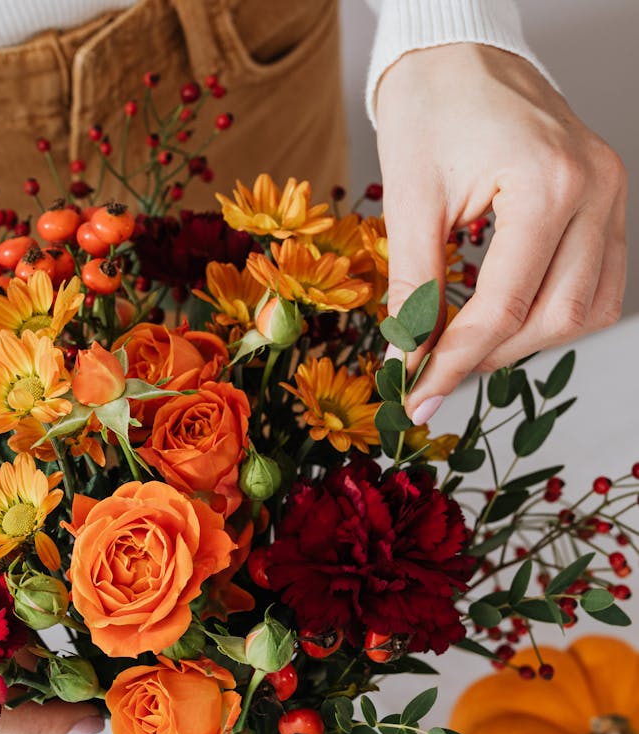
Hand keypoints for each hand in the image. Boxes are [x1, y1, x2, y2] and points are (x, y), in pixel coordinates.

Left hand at [375, 44, 627, 423]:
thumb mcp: (409, 201)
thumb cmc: (431, 111)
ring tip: (469, 341)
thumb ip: (412, 290)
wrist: (461, 54)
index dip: (454, 361)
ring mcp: (610, 195)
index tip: (417, 394)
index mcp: (546, 183)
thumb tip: (407, 362)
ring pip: (586, 311)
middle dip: (490, 355)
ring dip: (526, 341)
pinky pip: (597, 285)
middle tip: (435, 368)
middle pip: (555, 318)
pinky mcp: (607, 202)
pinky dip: (553, 314)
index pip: (503, 307)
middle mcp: (594, 189)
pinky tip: (506, 315)